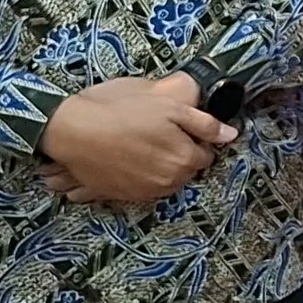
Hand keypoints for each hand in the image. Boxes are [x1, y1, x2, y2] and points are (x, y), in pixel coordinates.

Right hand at [38, 80, 237, 204]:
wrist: (72, 130)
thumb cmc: (123, 111)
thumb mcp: (170, 107)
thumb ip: (204, 124)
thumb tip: (231, 135)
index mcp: (184, 160)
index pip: (206, 155)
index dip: (196, 138)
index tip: (182, 127)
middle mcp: (167, 183)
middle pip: (186, 169)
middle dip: (180, 153)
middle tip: (160, 132)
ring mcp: (142, 192)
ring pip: (165, 180)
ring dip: (161, 166)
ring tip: (141, 143)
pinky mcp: (120, 196)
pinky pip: (141, 188)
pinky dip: (140, 176)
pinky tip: (127, 157)